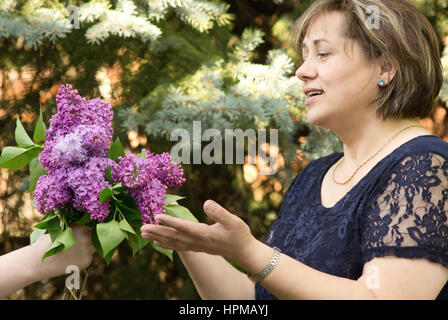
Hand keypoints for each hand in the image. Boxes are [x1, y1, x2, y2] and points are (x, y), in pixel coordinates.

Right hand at [30, 225, 94, 280]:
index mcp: (80, 227)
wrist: (37, 261)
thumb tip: (86, 224)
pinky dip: (83, 257)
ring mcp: (87, 250)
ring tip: (71, 251)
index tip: (82, 233)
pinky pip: (89, 256)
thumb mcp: (61, 229)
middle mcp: (86, 238)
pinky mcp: (87, 261)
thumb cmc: (47, 243)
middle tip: (75, 243)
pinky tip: (71, 259)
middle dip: (88, 239)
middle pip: (93, 237)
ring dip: (86, 248)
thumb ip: (75, 228)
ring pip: (92, 247)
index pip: (91, 226)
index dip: (86, 230)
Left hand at [141, 200, 256, 262]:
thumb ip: (220, 212)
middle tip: (141, 228)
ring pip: (173, 242)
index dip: (170, 222)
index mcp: (205, 234)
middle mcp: (197, 242)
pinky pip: (177, 246)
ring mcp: (196, 246)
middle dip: (157, 231)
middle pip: (174, 236)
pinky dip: (166, 244)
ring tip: (143, 233)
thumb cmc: (240, 235)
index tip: (157, 216)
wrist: (243, 251)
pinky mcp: (196, 247)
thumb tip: (207, 202)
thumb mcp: (234, 221)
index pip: (184, 227)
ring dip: (157, 237)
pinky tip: (156, 242)